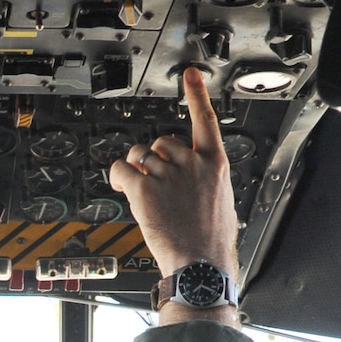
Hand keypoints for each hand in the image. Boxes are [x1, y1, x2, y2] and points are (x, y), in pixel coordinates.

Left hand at [110, 68, 240, 298]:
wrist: (200, 266)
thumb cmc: (212, 244)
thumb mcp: (222, 205)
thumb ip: (207, 184)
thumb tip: (194, 184)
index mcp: (214, 164)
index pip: (205, 120)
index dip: (196, 95)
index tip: (191, 75)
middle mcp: (191, 163)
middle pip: (163, 142)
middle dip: (154, 158)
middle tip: (154, 182)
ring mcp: (167, 174)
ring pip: (140, 155)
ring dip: (136, 169)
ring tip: (140, 191)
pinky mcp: (144, 188)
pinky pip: (122, 168)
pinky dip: (118, 176)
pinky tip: (123, 187)